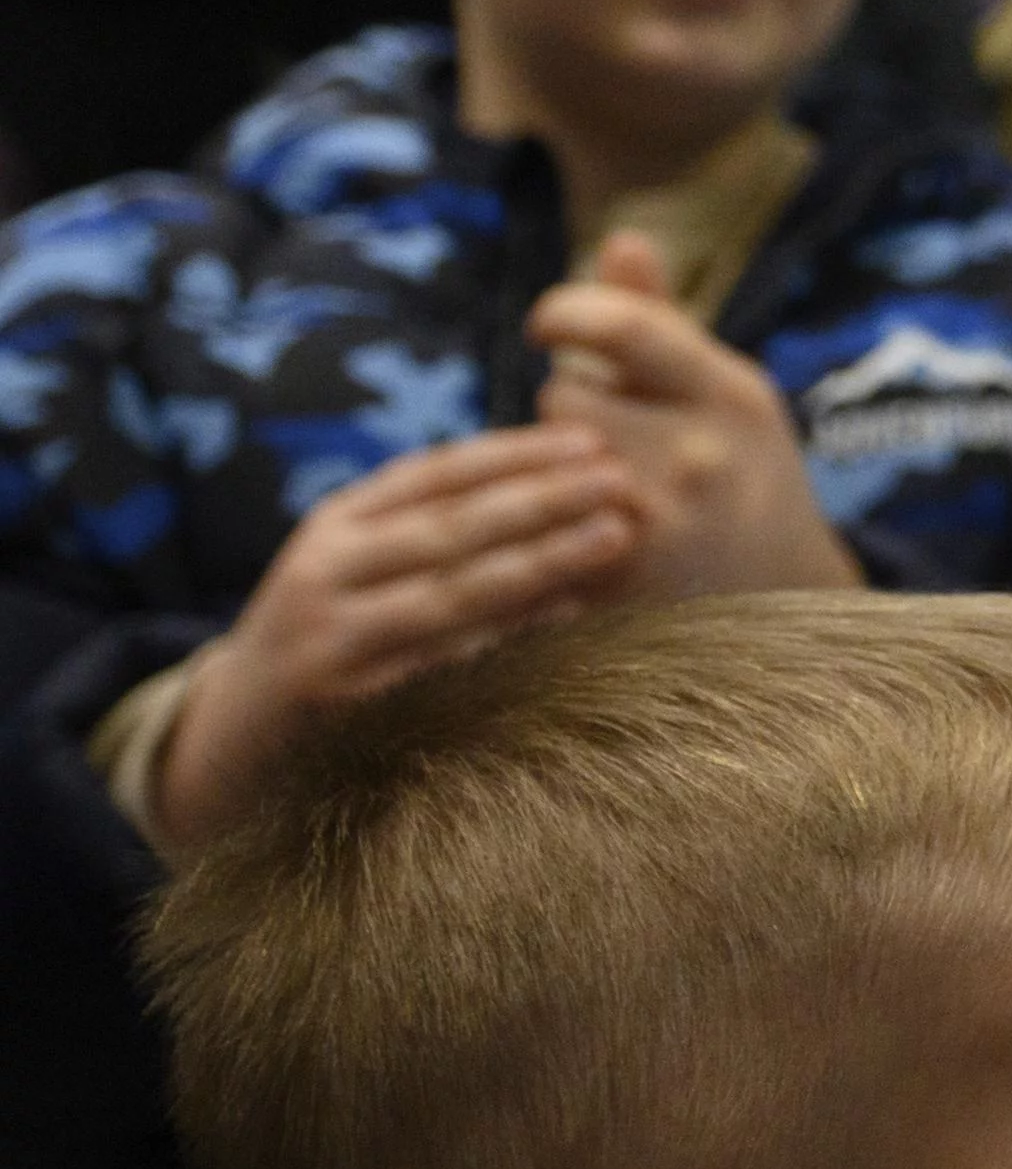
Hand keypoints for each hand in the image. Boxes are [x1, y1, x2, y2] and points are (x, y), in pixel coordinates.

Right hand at [155, 427, 644, 850]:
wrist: (233, 728)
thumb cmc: (328, 630)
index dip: (514, 454)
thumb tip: (557, 481)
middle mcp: (325, 570)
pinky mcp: (347, 700)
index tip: (590, 440)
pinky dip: (511, 637)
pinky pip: (445, 663)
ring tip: (615, 535)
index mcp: (335, 523)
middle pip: (449, 527)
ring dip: (541, 562)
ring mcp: (332, 636)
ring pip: (451, 593)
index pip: (433, 475)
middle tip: (620, 478)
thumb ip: (431, 524)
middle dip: (542, 498)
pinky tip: (570, 615)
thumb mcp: (359, 563)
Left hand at [529, 232, 862, 602]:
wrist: (785, 612)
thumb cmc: (745, 480)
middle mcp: (702, 454)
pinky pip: (539, 520)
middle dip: (572, 412)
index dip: (566, 311)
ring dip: (551, 465)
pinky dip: (542, 521)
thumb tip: (621, 237)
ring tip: (599, 486)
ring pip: (544, 458)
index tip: (548, 326)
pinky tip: (572, 531)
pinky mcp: (619, 578)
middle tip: (610, 442)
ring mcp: (660, 521)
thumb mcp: (727, 397)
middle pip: (565, 396)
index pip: (622, 324)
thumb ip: (662, 323)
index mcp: (732, 394)